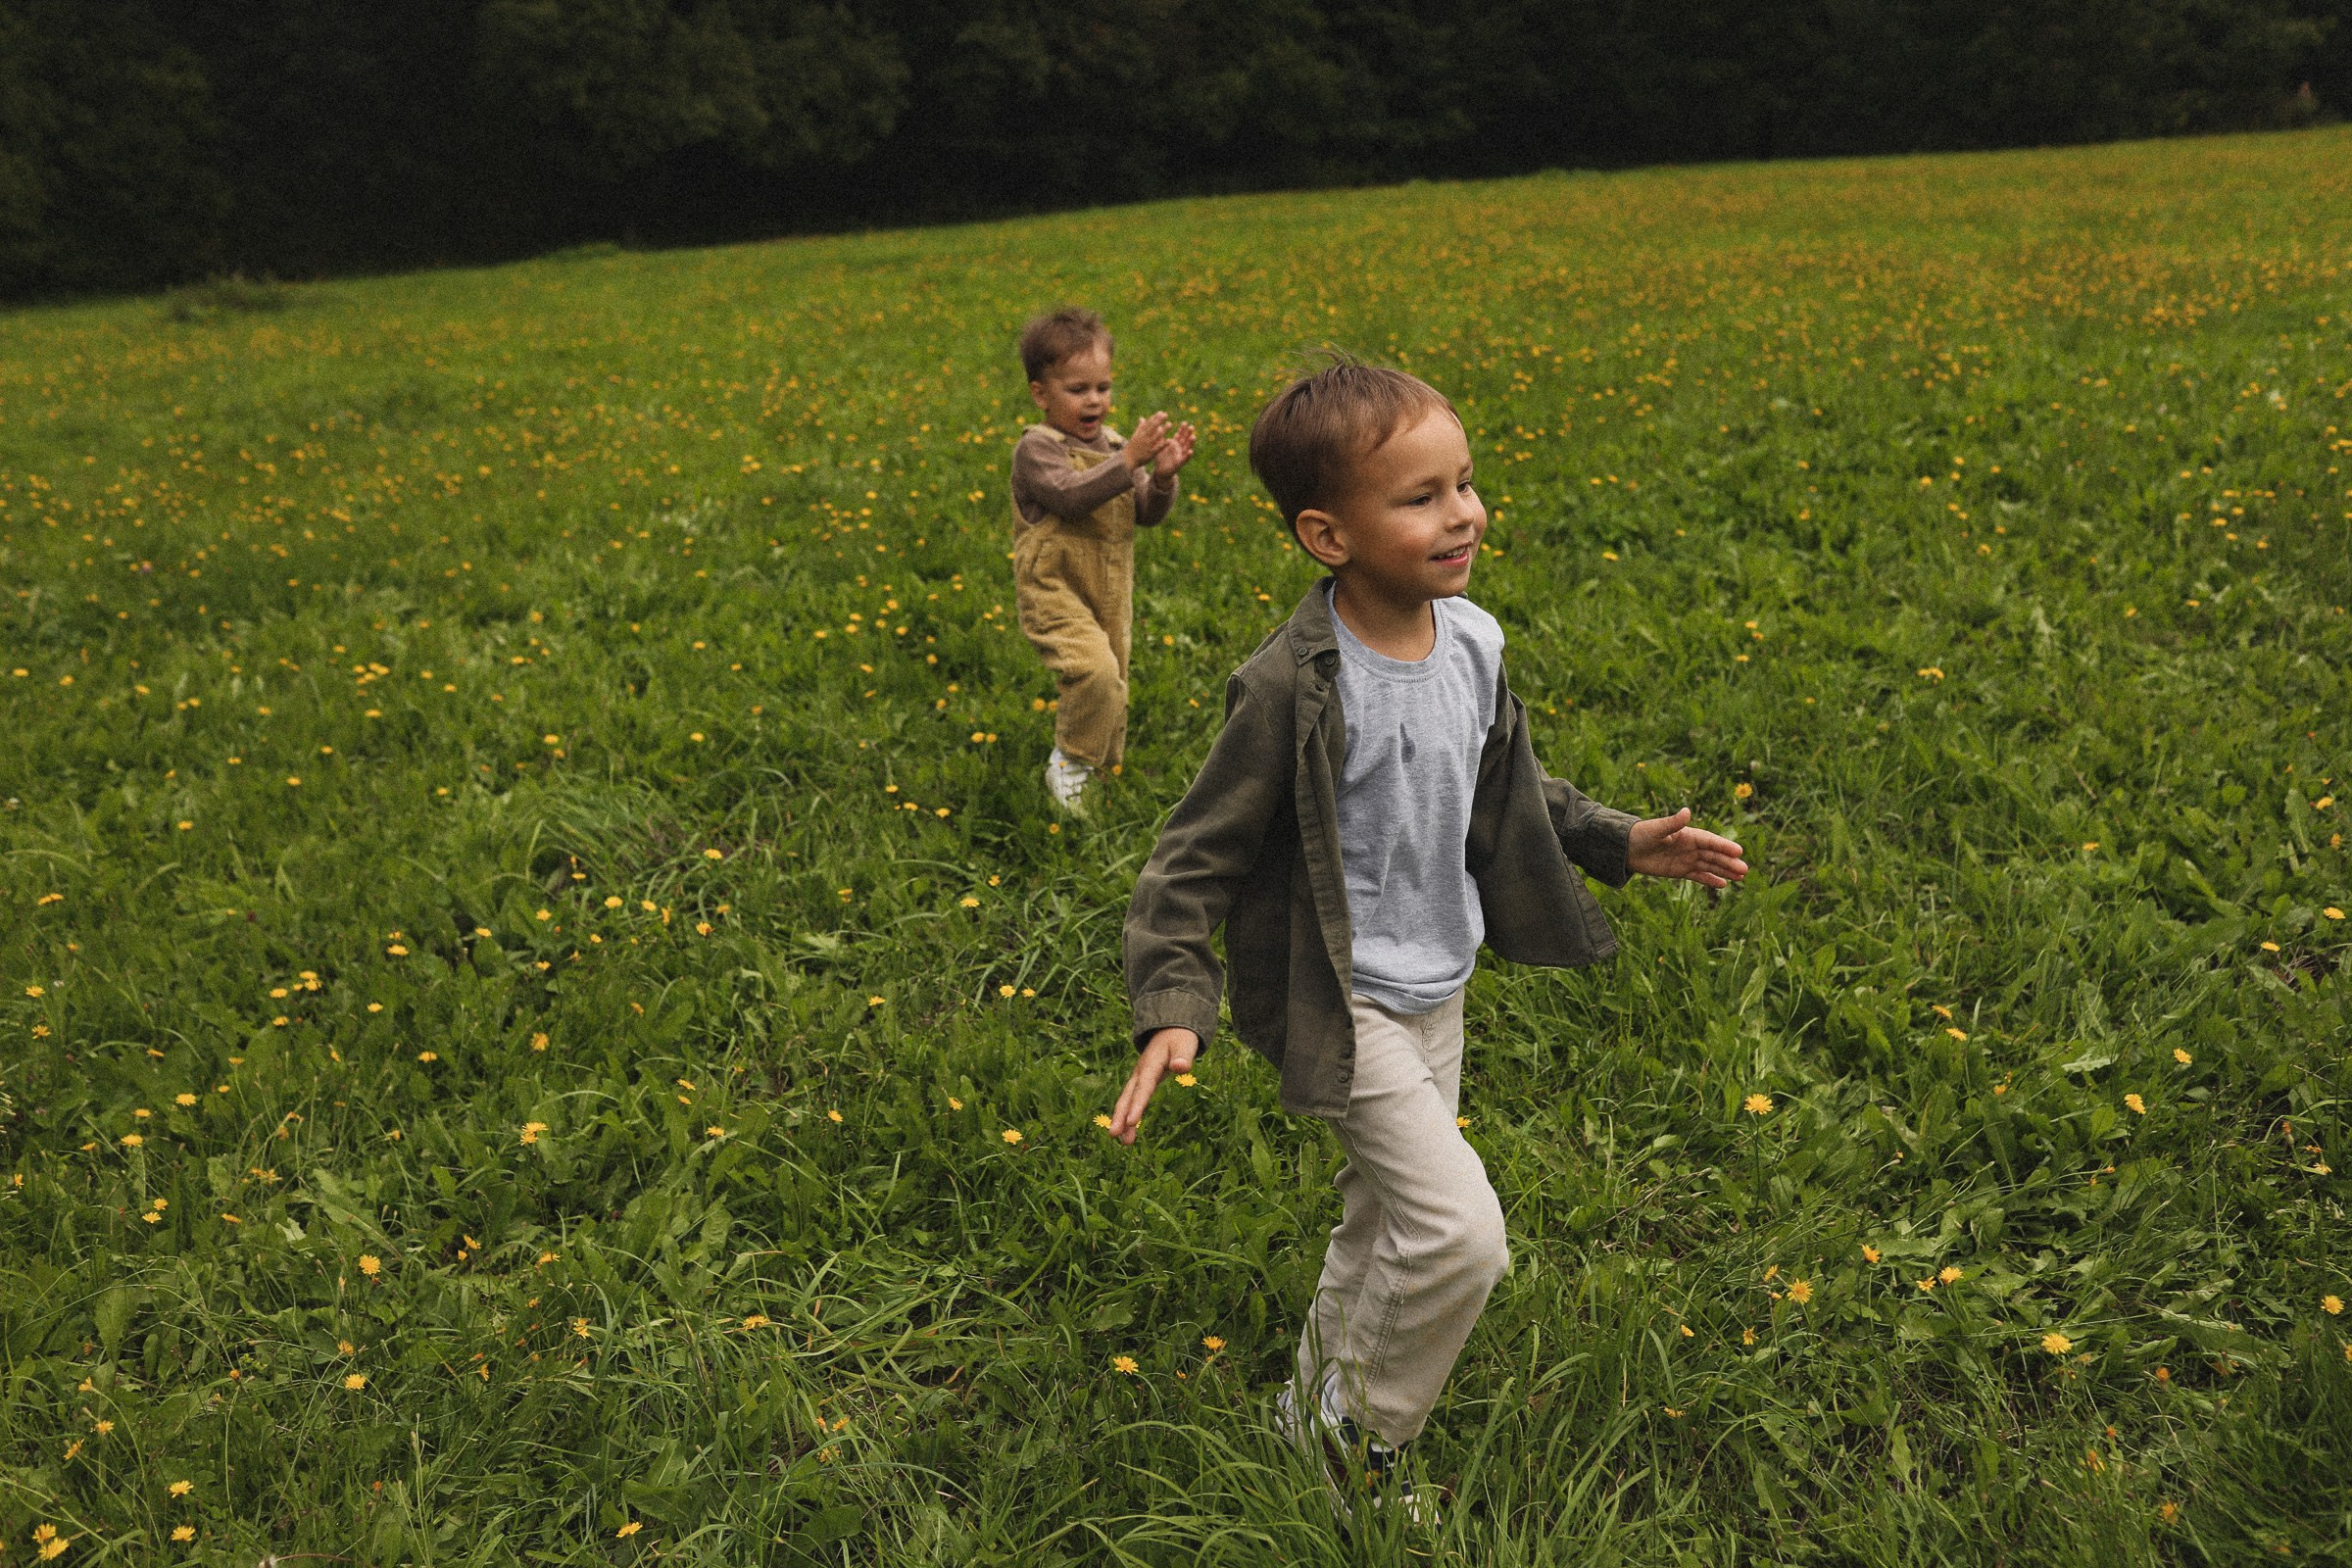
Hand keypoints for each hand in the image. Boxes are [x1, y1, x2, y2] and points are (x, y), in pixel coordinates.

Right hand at [1107, 1026, 1197, 1144]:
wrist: (1170, 1029)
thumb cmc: (1179, 1038)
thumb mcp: (1185, 1044)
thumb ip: (1183, 1056)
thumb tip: (1180, 1067)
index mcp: (1150, 1064)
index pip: (1143, 1087)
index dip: (1137, 1104)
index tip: (1132, 1122)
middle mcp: (1141, 1073)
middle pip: (1128, 1096)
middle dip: (1121, 1115)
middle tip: (1114, 1135)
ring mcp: (1139, 1078)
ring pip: (1127, 1100)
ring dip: (1123, 1120)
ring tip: (1123, 1143)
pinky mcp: (1141, 1083)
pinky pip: (1133, 1101)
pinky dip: (1129, 1116)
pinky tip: (1128, 1133)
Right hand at [1123, 411, 1171, 469]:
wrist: (1127, 460)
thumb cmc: (1132, 447)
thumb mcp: (1135, 436)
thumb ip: (1140, 427)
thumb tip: (1142, 418)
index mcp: (1140, 433)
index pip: (1148, 423)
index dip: (1154, 418)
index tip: (1161, 412)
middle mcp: (1144, 438)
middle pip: (1152, 427)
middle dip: (1159, 420)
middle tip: (1165, 414)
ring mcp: (1147, 445)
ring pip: (1156, 436)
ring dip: (1163, 430)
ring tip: (1170, 424)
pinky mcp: (1150, 453)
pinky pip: (1158, 448)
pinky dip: (1163, 444)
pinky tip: (1170, 440)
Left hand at [1151, 421, 1196, 481]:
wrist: (1160, 471)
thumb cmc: (1160, 458)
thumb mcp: (1159, 446)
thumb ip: (1159, 437)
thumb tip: (1157, 426)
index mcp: (1174, 444)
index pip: (1180, 435)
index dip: (1182, 429)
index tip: (1185, 422)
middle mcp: (1179, 449)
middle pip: (1185, 440)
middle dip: (1188, 433)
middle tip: (1191, 427)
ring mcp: (1180, 456)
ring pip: (1187, 448)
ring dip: (1190, 443)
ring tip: (1193, 437)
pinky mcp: (1179, 463)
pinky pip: (1184, 459)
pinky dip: (1188, 455)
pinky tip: (1191, 451)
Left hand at [1625, 807, 1747, 887]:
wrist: (1627, 848)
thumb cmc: (1642, 834)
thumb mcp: (1657, 829)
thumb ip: (1673, 823)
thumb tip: (1687, 811)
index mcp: (1688, 835)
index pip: (1710, 841)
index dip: (1724, 846)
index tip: (1738, 851)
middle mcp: (1691, 847)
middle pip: (1714, 855)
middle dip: (1729, 862)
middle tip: (1745, 869)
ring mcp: (1686, 859)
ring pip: (1710, 866)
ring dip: (1725, 871)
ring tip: (1741, 877)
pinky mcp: (1680, 870)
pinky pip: (1698, 876)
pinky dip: (1710, 879)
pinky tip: (1723, 884)